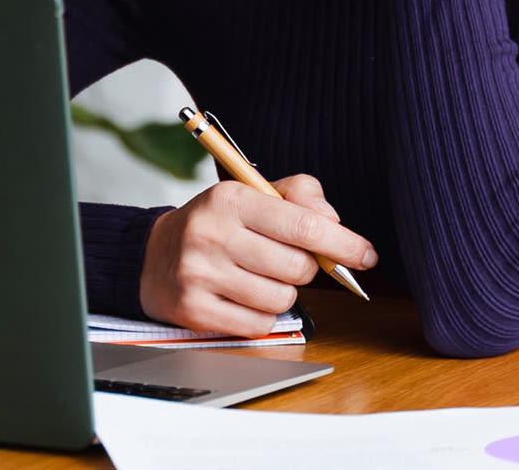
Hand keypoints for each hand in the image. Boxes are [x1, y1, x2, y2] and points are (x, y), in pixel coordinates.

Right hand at [138, 173, 378, 335]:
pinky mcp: (195, 311)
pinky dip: (262, 314)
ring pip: (282, 298)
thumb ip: (300, 196)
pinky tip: (242, 296)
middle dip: (305, 266)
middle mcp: (213, 235)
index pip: (303, 224)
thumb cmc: (215, 224)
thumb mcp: (252, 194)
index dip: (344, 243)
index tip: (366, 255)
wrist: (152, 256)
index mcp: (231, 199)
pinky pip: (259, 324)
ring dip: (282, 291)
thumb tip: (334, 221)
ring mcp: (201, 275)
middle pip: (298, 266)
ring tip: (257, 275)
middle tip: (285, 258)